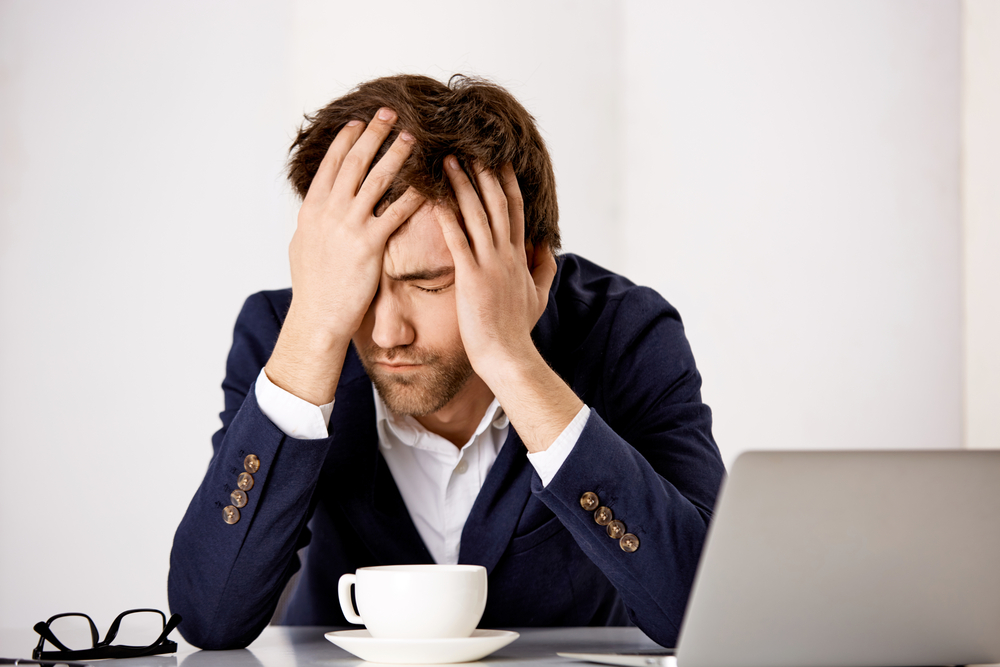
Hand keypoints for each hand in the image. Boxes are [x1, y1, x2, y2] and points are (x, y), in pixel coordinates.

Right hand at [288, 109, 423, 341]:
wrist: (318, 317)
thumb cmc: (313, 287)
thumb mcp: (303, 246)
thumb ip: (314, 222)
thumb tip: (317, 208)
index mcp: (312, 209)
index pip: (331, 164)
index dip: (347, 140)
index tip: (360, 121)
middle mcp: (329, 211)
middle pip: (355, 162)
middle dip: (374, 134)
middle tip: (391, 113)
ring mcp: (349, 226)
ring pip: (377, 179)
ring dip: (396, 154)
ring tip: (413, 137)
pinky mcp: (369, 245)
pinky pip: (396, 212)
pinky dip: (413, 195)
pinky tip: (428, 182)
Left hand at [437, 159, 556, 385]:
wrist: (508, 355)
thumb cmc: (518, 330)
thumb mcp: (539, 296)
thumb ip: (544, 268)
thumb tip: (547, 246)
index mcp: (520, 257)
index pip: (515, 211)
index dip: (507, 183)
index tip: (498, 161)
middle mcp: (506, 254)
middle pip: (497, 203)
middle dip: (483, 174)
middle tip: (470, 148)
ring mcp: (490, 264)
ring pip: (477, 215)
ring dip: (462, 186)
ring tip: (448, 161)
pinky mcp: (471, 277)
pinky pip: (457, 240)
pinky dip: (446, 217)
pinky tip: (435, 199)